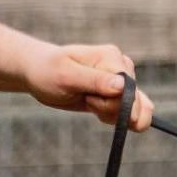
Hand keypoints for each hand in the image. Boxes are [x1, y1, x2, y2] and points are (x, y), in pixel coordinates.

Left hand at [24, 43, 154, 130]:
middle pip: (134, 102)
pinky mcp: (122, 94)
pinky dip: (119, 119)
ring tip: (90, 103)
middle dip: (109, 109)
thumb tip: (123, 87)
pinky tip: (100, 111)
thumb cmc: (47, 71)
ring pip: (138, 111)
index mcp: (112, 57)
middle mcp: (123, 67)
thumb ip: (95, 81)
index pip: (129, 89)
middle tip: (86, 99)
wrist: (38, 73)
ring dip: (113, 115)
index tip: (87, 98)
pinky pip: (137, 114)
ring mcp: (124, 81)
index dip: (110, 102)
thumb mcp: (66, 76)